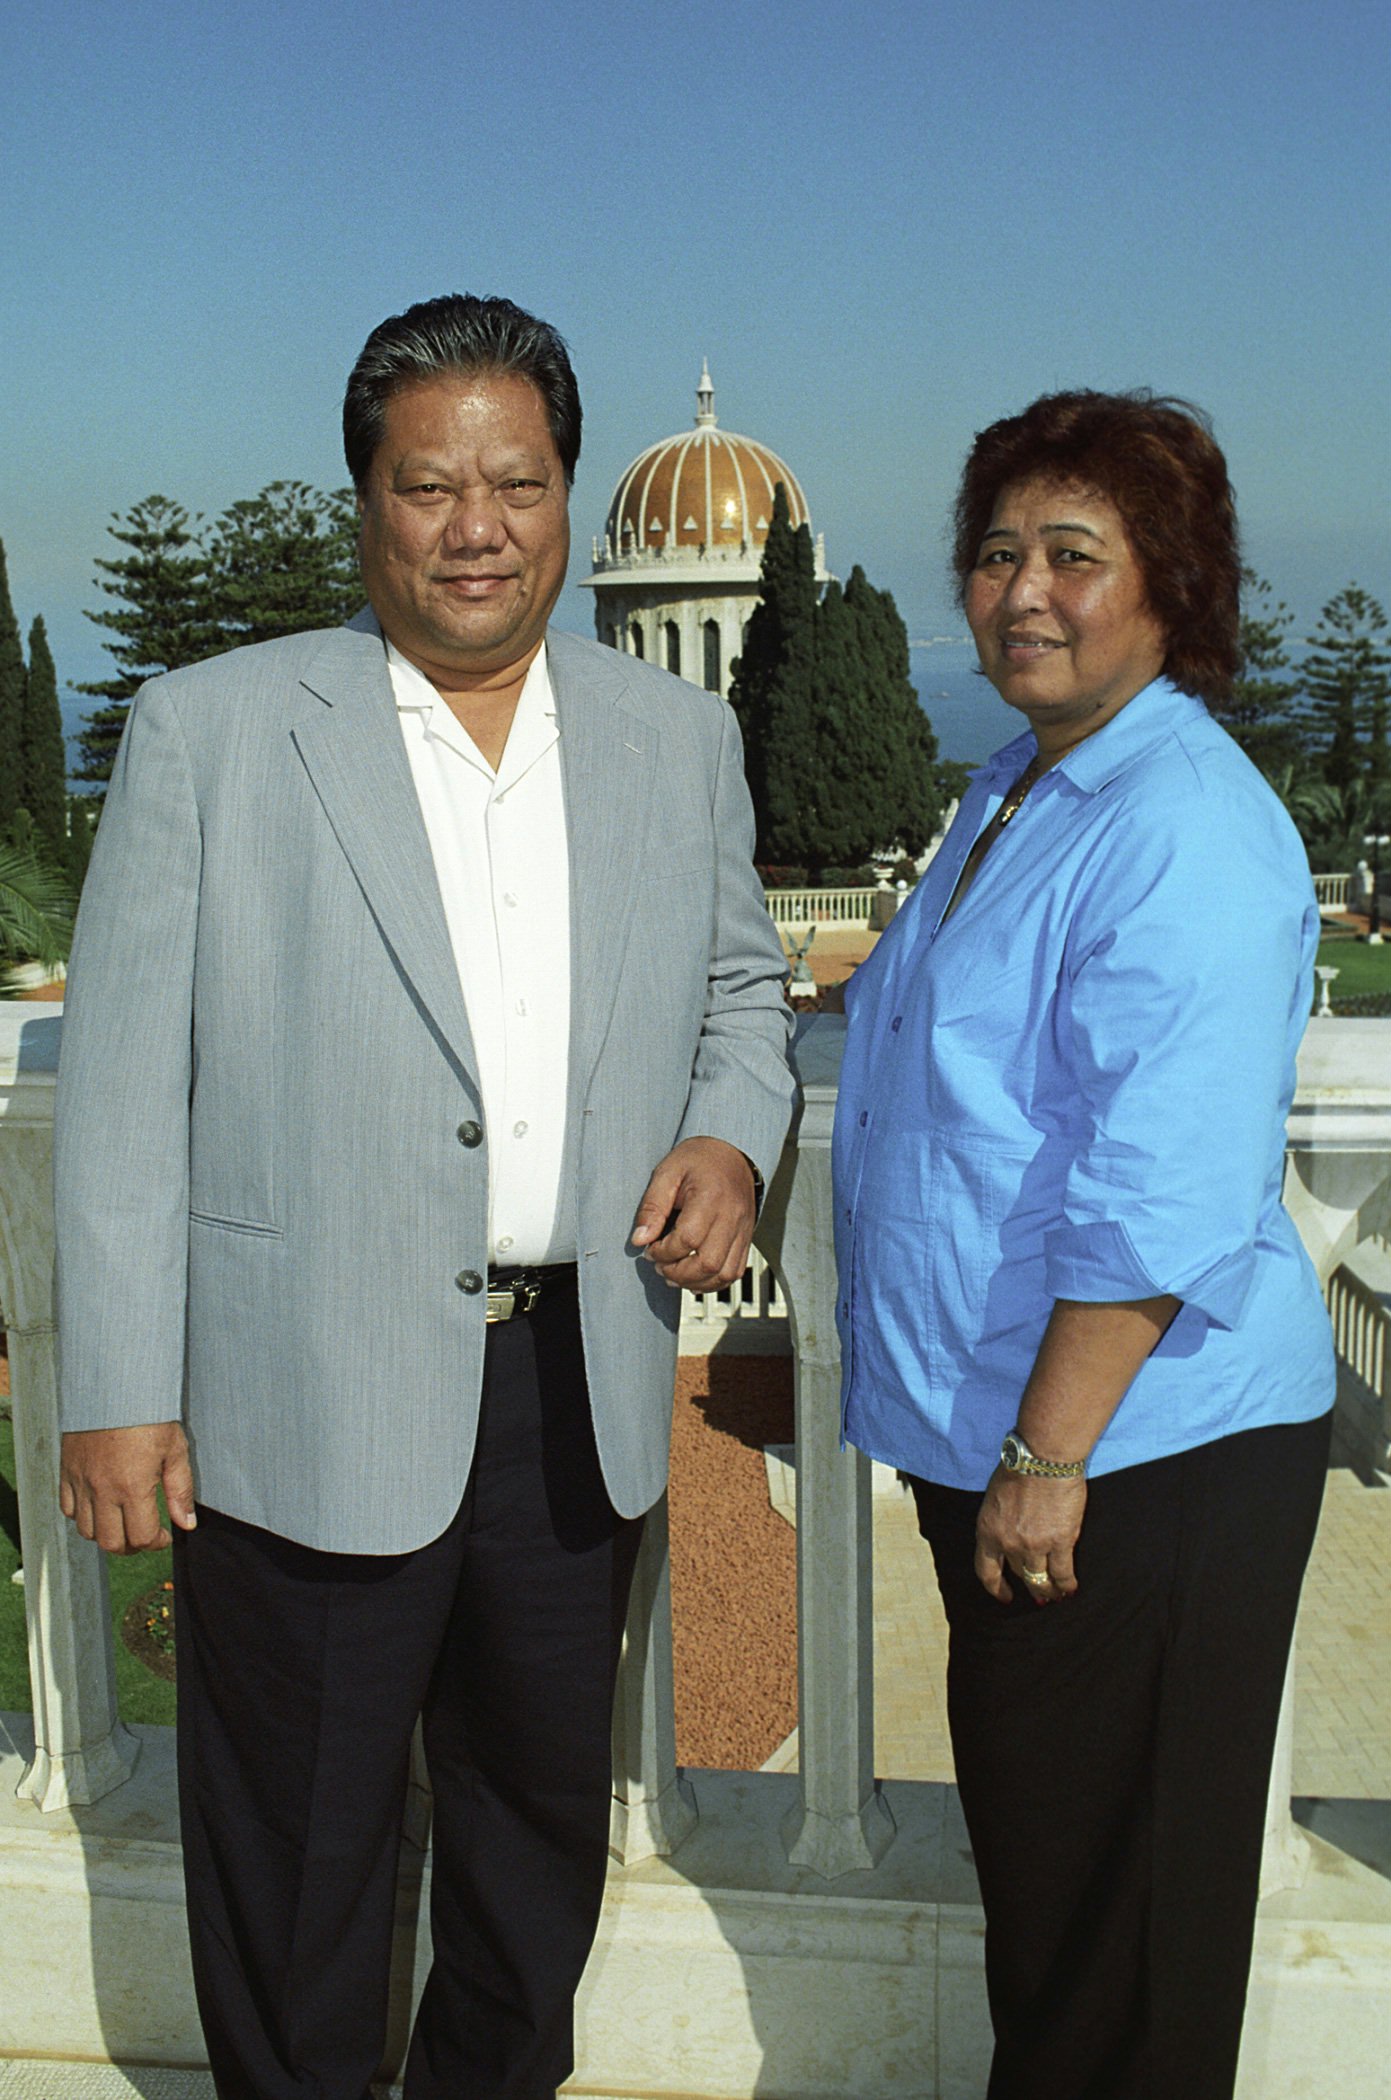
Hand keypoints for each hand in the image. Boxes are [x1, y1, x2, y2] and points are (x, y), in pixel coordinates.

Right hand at [59, 1423, 196, 1554]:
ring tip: (123, 1523)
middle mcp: (103, 1490)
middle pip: (112, 1543)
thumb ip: (180, 1490)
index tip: (165, 1536)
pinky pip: (68, 1509)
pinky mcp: (67, 1471)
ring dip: (107, 1534)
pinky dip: (82, 1517)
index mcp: (132, 1487)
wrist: (114, 1385)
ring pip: (87, 1531)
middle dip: (132, 1546)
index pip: (142, 1536)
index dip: (157, 1542)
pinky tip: (99, 1507)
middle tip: (144, 1536)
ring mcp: (81, 1482)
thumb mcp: (176, 1449)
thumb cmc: (149, 1413)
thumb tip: (187, 1524)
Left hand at [630, 1136, 755, 1291]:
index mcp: (710, 1197)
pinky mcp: (746, 1238)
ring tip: (674, 1274)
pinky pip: (735, 1272)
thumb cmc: (699, 1160)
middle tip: (660, 1265)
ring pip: (724, 1274)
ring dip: (695, 1282)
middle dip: (678, 1272)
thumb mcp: (667, 1172)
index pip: (688, 1239)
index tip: (650, 1248)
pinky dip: (713, 1282)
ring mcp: (743, 1230)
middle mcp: (731, 1217)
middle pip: (708, 1262)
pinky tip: (694, 1277)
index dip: (664, 1251)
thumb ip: (652, 1206)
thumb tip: (639, 1239)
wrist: (732, 1153)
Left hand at [974, 1464, 1085, 1605]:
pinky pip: (1063, 1573)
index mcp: (987, 1530)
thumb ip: (1000, 1521)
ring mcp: (1034, 1545)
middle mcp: (1008, 1543)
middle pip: (1018, 1574)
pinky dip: (1067, 1585)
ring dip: (1049, 1590)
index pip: (986, 1570)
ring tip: (1056, 1596)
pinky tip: (1071, 1589)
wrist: (1042, 1458)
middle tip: (1038, 1595)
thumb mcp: (995, 1497)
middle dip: (1028, 1585)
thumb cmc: (1019, 1467)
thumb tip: (1010, 1533)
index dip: (996, 1588)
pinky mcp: (1060, 1542)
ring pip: (1040, 1580)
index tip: (1005, 1596)